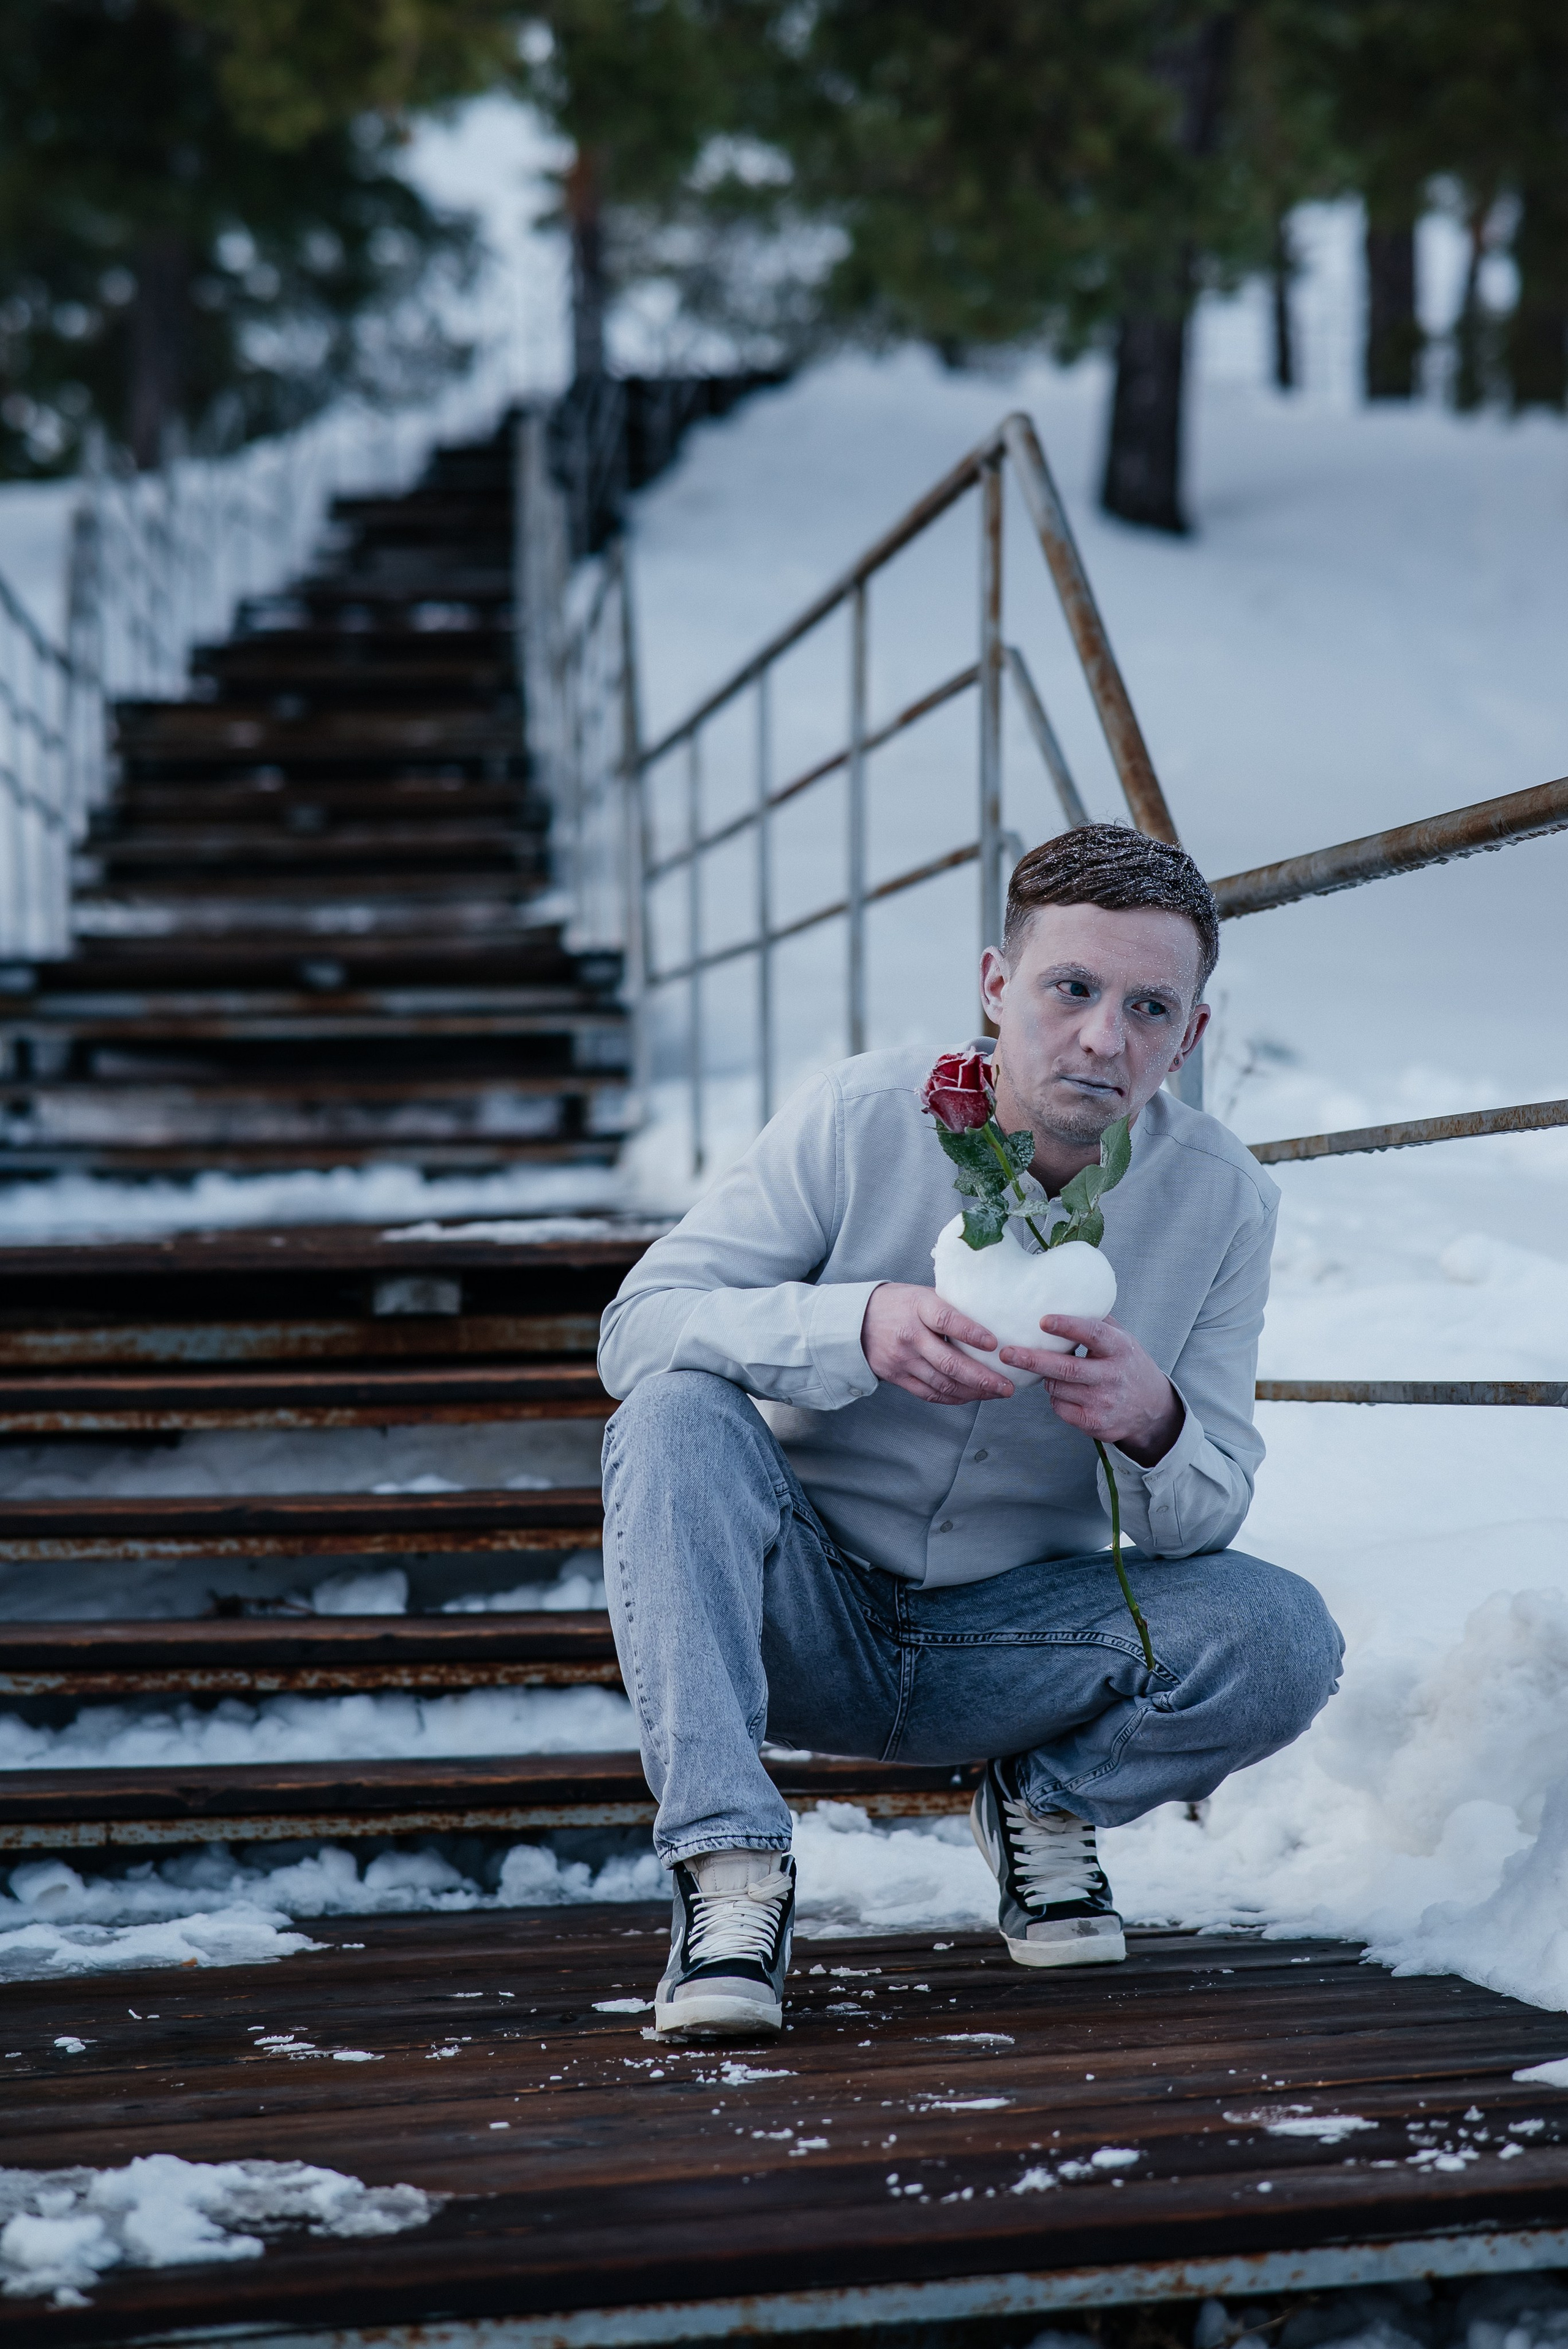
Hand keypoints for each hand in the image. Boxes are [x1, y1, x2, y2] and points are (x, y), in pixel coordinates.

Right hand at [861, 1282, 1014, 1405]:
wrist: (856, 1321)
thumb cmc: (899, 1304)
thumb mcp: (921, 1295)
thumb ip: (949, 1307)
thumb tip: (990, 1318)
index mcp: (918, 1308)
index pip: (946, 1321)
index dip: (971, 1333)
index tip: (995, 1344)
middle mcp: (909, 1335)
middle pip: (949, 1362)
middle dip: (983, 1378)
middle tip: (1007, 1385)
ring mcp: (902, 1359)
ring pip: (943, 1383)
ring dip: (974, 1392)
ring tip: (997, 1392)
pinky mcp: (896, 1377)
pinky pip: (930, 1393)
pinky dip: (954, 1397)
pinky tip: (973, 1396)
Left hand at [1000, 1314, 1183, 1464]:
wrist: (1152, 1410)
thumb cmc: (1127, 1366)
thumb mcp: (1122, 1340)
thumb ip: (1098, 1321)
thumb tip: (1064, 1294)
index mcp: (1120, 1348)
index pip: (1093, 1334)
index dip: (1067, 1326)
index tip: (1043, 1320)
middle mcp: (1113, 1376)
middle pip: (1067, 1369)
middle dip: (1033, 1360)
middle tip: (1006, 1353)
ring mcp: (1104, 1402)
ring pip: (1057, 1388)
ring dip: (1047, 1379)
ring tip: (1051, 1371)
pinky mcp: (1095, 1423)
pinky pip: (1060, 1408)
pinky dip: (1055, 1398)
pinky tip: (1066, 1393)